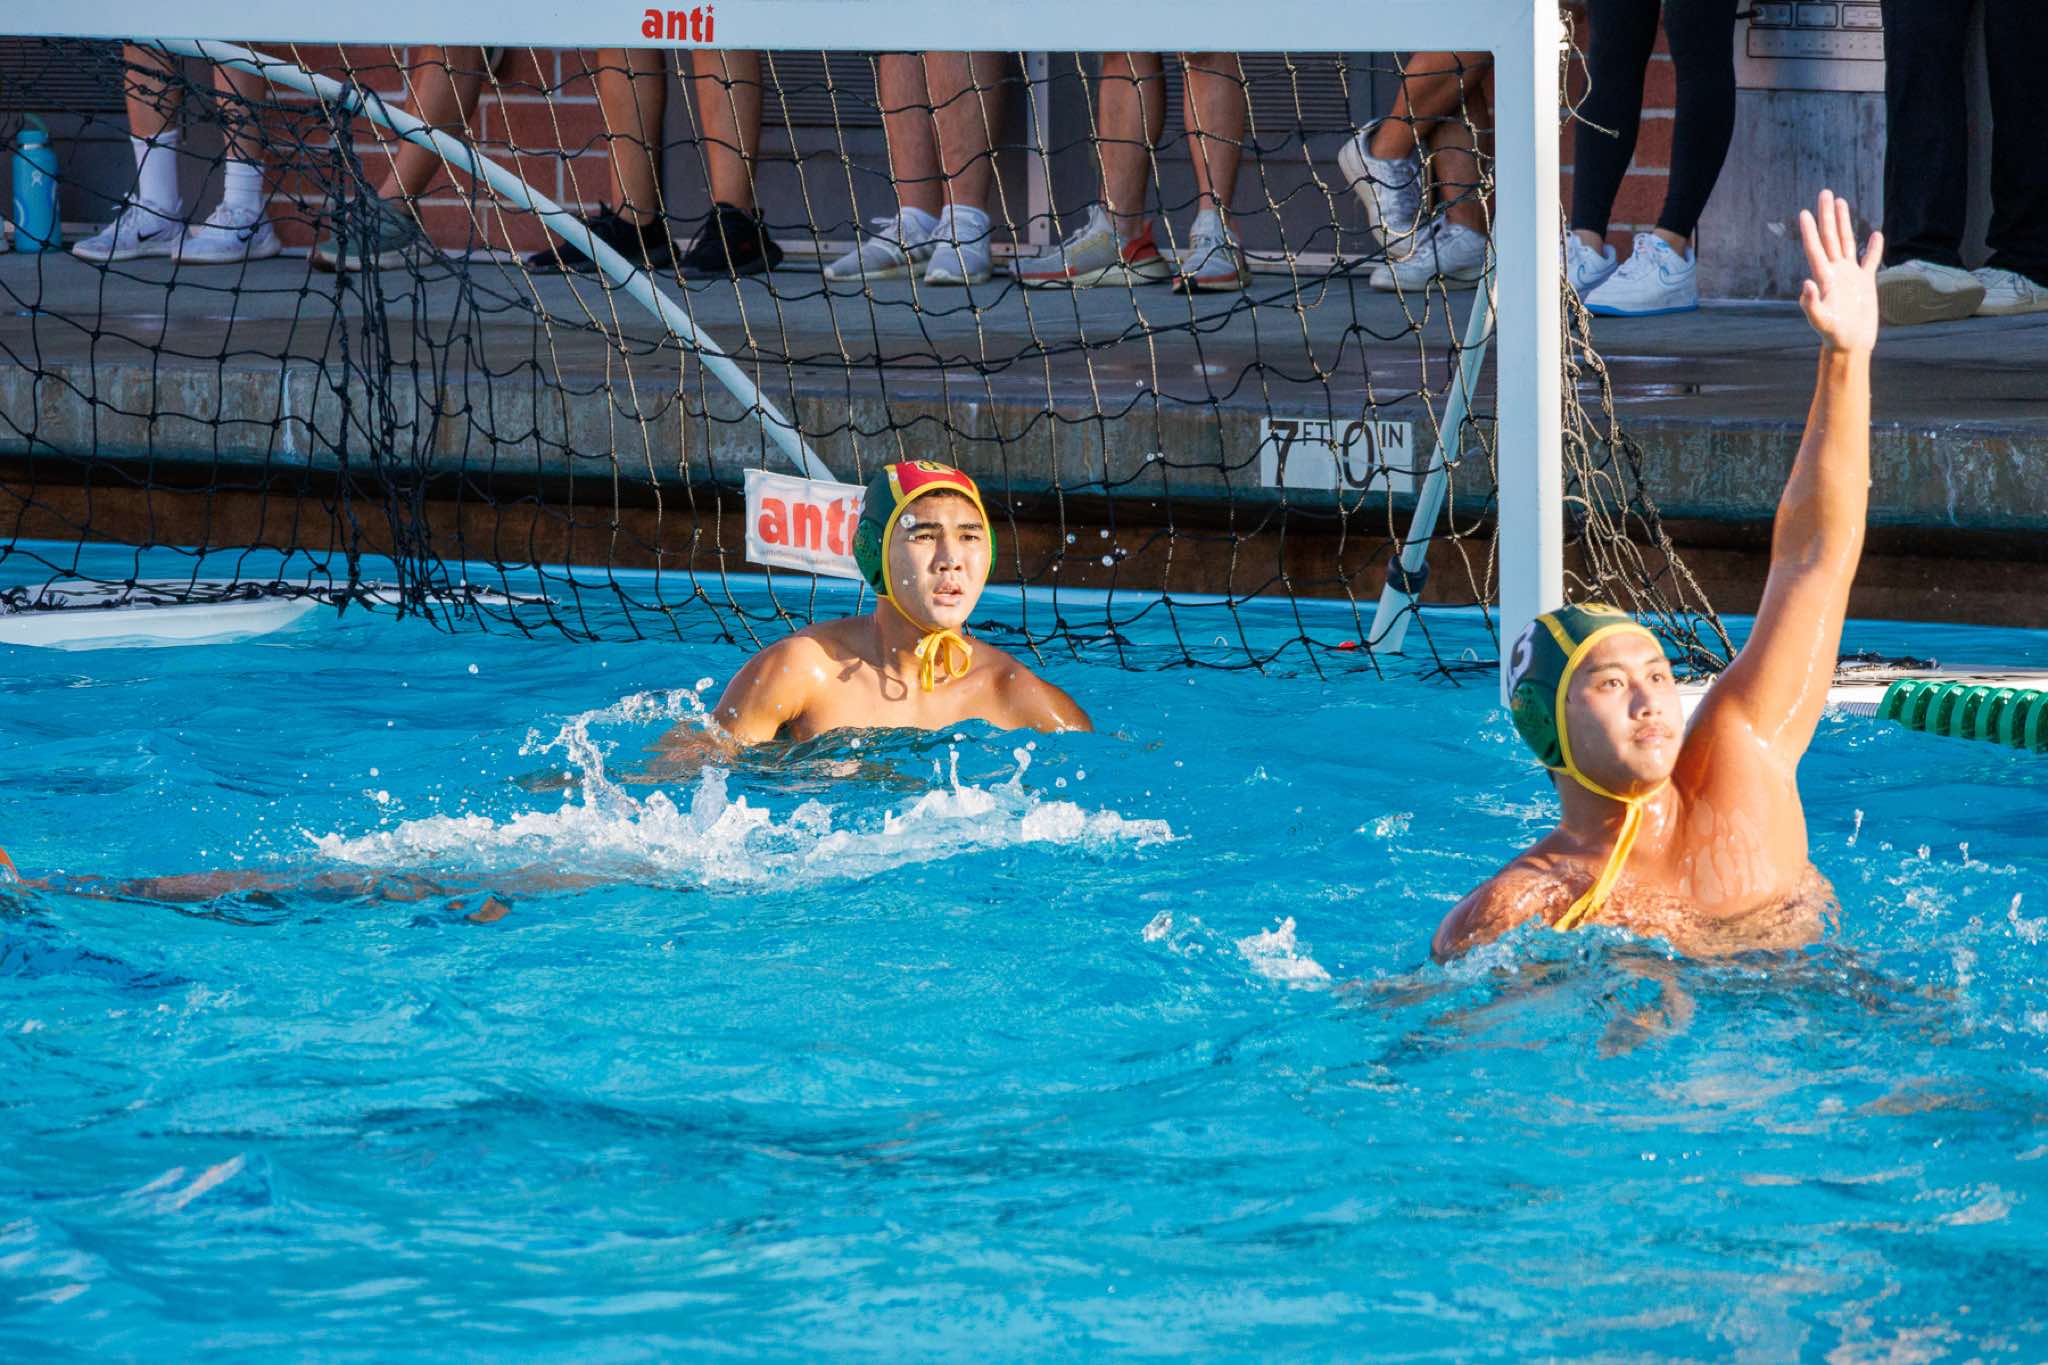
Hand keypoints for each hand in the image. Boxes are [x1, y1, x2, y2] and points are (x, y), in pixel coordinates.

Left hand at [1798, 189, 1880, 354]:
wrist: (1850, 345)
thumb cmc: (1834, 335)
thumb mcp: (1821, 321)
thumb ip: (1811, 304)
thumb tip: (1806, 283)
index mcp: (1824, 278)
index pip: (1815, 249)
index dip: (1810, 231)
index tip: (1804, 212)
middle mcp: (1835, 272)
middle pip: (1830, 237)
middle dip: (1827, 216)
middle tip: (1825, 193)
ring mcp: (1849, 276)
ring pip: (1846, 242)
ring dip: (1844, 222)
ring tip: (1841, 202)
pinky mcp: (1864, 282)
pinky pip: (1870, 260)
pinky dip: (1874, 248)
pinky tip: (1876, 234)